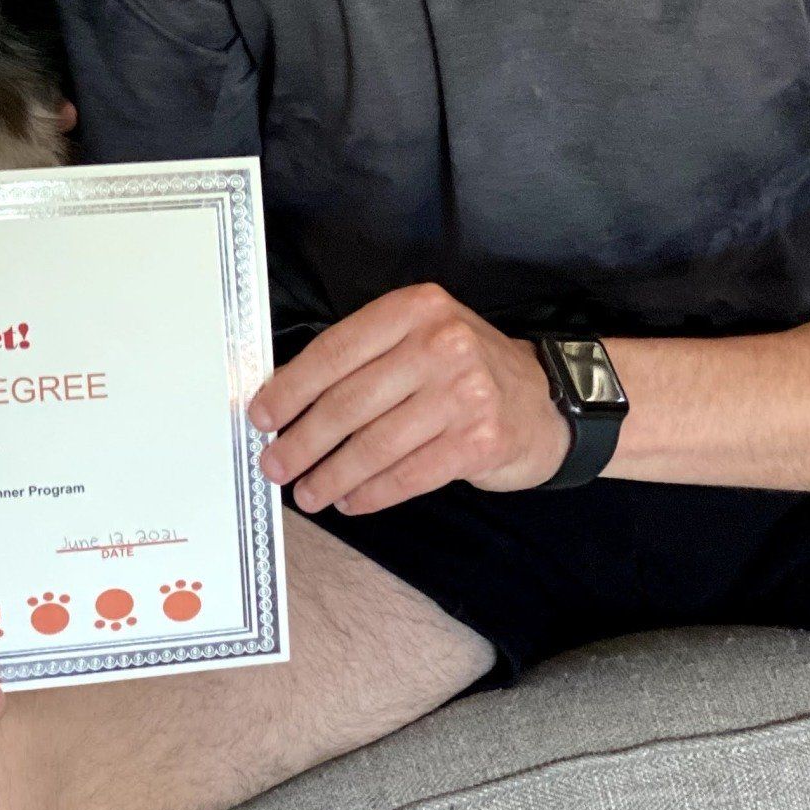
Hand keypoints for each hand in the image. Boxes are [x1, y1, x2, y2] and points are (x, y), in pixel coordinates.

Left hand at [248, 283, 568, 515]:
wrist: (547, 401)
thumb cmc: (465, 371)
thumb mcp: (419, 338)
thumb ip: (363, 359)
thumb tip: (286, 400)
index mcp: (413, 309)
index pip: (334, 352)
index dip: (291, 389)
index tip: (262, 417)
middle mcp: (441, 343)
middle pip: (349, 402)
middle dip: (303, 441)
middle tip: (275, 465)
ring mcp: (465, 392)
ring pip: (375, 444)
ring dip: (332, 474)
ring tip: (308, 493)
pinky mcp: (481, 439)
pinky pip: (409, 474)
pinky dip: (372, 492)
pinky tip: (351, 500)